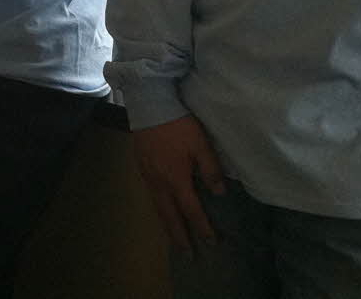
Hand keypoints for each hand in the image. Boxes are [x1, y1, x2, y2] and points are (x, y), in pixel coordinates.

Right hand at [131, 114, 225, 255]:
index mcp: (176, 179)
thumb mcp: (200, 145)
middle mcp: (159, 183)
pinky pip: (151, 196)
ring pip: (158, 208)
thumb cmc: (178, 125)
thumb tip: (218, 193)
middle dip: (179, 236)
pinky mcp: (141, 168)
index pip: (191, 210)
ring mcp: (147, 176)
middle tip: (187, 254)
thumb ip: (211, 169)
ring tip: (175, 239)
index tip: (210, 242)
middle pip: (169, 216)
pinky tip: (163, 211)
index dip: (201, 227)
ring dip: (167, 226)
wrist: (149, 106)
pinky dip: (159, 210)